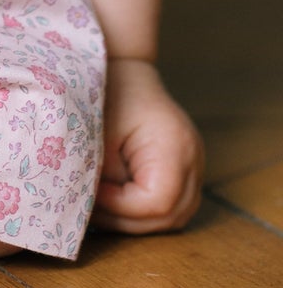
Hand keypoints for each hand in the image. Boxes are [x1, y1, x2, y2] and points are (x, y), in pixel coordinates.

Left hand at [90, 57, 203, 234]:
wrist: (126, 68)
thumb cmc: (110, 93)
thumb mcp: (99, 134)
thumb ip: (101, 175)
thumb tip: (94, 211)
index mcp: (175, 145)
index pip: (157, 202)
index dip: (122, 207)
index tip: (94, 193)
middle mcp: (193, 159)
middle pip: (170, 216)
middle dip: (127, 220)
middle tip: (93, 209)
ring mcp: (194, 165)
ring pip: (174, 216)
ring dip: (137, 220)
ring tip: (103, 208)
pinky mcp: (185, 168)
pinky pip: (172, 203)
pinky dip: (146, 210)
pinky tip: (117, 202)